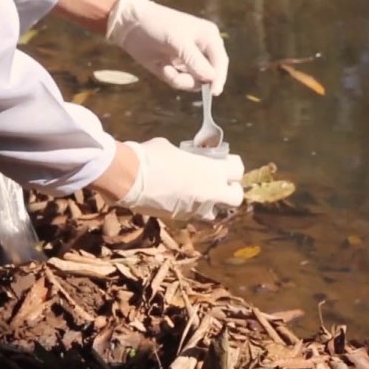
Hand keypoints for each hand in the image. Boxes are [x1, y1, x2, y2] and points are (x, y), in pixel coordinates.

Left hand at [106, 0, 228, 94]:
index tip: (213, 93)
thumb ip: (195, 60)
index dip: (219, 77)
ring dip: (180, 79)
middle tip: (177, 77)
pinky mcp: (176, 69)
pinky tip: (163, 67)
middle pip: (209, 76)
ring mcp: (189, 62)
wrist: (131, 24)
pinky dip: (171, 78)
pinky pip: (180, 82)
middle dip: (193, 79)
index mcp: (209, 38)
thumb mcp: (178, 41)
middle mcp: (202, 51)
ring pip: (194, 82)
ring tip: (167, 69)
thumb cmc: (158, 25)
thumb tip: (212, 78)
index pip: (220, 61)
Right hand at [115, 138, 243, 220]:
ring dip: (210, 204)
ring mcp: (196, 209)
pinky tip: (177, 198)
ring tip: (197, 193)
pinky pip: (192, 215)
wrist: (129, 179)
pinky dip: (189, 208)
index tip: (224, 162)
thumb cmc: (152, 156)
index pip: (238, 170)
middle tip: (218, 182)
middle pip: (236, 198)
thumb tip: (185, 158)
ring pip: (214, 212)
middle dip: (230, 191)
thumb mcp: (174, 149)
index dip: (232, 166)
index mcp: (212, 171)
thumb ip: (187, 157)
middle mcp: (210, 193)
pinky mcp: (180, 219)